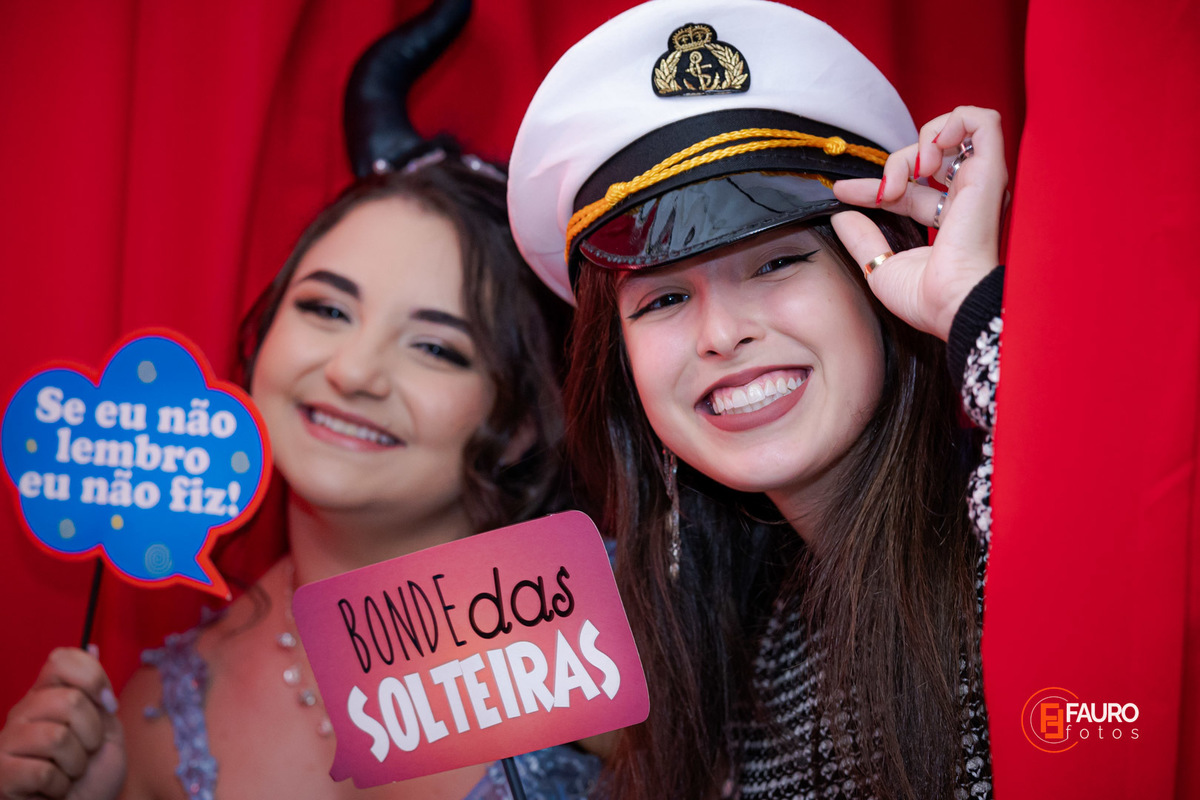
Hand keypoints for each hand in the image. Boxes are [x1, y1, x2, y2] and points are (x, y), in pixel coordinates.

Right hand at [0, 648, 125, 799]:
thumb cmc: (92, 774)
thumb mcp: (106, 728)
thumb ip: (99, 693)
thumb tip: (91, 646)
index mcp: (46, 695)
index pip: (62, 659)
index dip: (93, 679)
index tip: (107, 705)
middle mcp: (22, 712)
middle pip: (69, 701)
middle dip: (92, 732)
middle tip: (86, 751)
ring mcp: (6, 742)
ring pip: (57, 737)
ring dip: (77, 763)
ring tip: (70, 772)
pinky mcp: (0, 773)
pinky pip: (43, 772)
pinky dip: (60, 785)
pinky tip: (54, 790)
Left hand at [831, 105, 1007, 339]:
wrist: (951, 305)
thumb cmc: (927, 299)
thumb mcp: (881, 267)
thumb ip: (862, 239)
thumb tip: (841, 216)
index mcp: (948, 221)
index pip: (908, 189)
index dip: (873, 185)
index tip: (841, 191)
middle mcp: (967, 199)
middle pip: (930, 157)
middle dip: (896, 162)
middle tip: (885, 191)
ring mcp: (980, 183)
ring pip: (957, 130)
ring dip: (924, 139)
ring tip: (913, 170)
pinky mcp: (990, 172)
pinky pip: (984, 121)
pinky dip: (952, 122)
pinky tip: (930, 151)